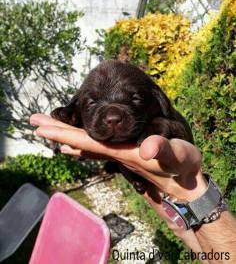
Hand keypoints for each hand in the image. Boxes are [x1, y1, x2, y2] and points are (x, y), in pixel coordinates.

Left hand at [30, 113, 206, 201]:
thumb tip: (146, 149)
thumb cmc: (182, 167)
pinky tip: (73, 141)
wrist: (183, 181)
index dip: (64, 134)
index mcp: (122, 152)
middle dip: (56, 131)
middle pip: (79, 141)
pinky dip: (81, 140)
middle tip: (34, 121)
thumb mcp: (177, 156)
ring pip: (85, 142)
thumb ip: (163, 150)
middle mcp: (114, 153)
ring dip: (66, 134)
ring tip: (48, 128)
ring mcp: (117, 153)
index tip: (41, 127)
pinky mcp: (122, 153)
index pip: (87, 142)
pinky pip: (95, 145)